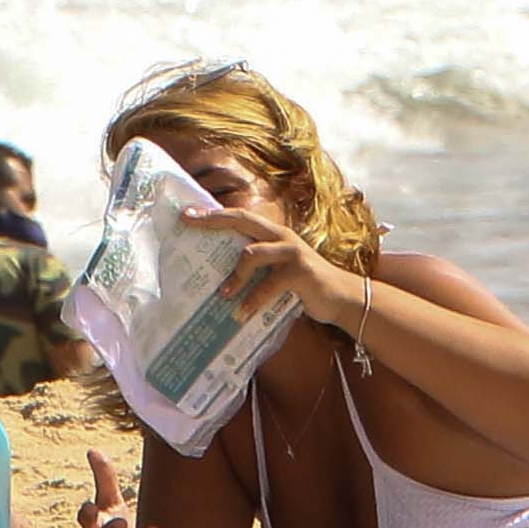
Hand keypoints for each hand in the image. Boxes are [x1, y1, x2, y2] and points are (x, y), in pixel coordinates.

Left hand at [174, 205, 347, 326]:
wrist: (340, 297)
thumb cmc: (303, 285)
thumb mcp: (277, 271)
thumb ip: (256, 267)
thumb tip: (218, 278)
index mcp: (273, 233)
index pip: (239, 217)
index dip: (213, 213)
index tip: (187, 213)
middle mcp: (281, 236)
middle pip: (242, 220)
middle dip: (213, 220)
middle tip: (189, 223)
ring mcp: (291, 252)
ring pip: (251, 254)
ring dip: (234, 276)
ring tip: (222, 294)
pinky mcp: (300, 272)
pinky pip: (268, 286)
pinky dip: (252, 301)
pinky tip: (241, 314)